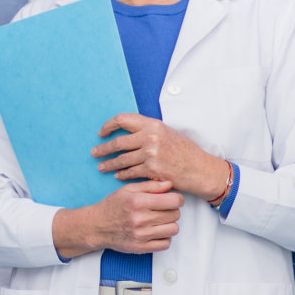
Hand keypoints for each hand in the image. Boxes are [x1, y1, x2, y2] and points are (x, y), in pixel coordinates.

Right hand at [73, 179, 184, 254]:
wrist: (96, 226)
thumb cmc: (112, 206)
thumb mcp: (128, 190)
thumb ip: (150, 186)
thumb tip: (170, 184)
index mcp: (138, 202)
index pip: (173, 200)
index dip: (177, 198)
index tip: (173, 199)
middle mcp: (140, 219)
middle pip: (175, 214)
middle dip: (172, 210)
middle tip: (163, 209)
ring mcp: (141, 235)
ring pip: (173, 229)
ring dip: (170, 224)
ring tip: (160, 220)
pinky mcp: (141, 248)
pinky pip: (166, 244)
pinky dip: (164, 237)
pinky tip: (156, 231)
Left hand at [92, 113, 226, 200]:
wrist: (200, 169)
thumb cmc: (185, 152)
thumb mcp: (168, 133)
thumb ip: (149, 131)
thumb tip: (129, 132)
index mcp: (153, 124)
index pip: (123, 119)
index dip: (109, 125)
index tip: (102, 133)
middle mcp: (151, 137)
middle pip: (118, 142)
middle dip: (103, 149)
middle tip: (94, 152)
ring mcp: (151, 154)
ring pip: (121, 159)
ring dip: (109, 164)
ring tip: (101, 167)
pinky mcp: (152, 170)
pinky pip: (130, 172)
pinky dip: (121, 175)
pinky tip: (117, 176)